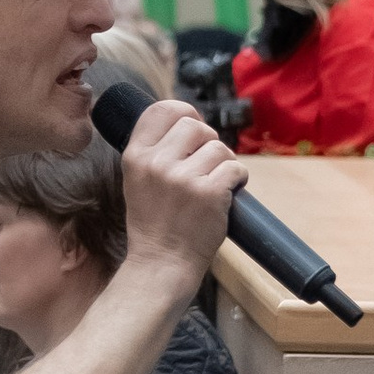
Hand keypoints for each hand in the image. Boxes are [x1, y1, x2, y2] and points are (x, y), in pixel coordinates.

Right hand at [115, 95, 242, 279]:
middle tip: (207, 163)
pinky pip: (236, 167)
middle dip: (207, 140)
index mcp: (135, 157)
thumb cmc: (154, 224)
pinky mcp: (210, 193)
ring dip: (224, 162)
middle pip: (194, 125)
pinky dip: (238, 178)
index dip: (183, 111)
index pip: (160, 110)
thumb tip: (187, 121)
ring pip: (219, 147)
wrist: (162, 263)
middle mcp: (157, 163)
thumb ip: (154, 152)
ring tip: (216, 182)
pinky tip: (228, 192)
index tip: (193, 124)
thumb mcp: (136, 181)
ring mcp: (183, 178)